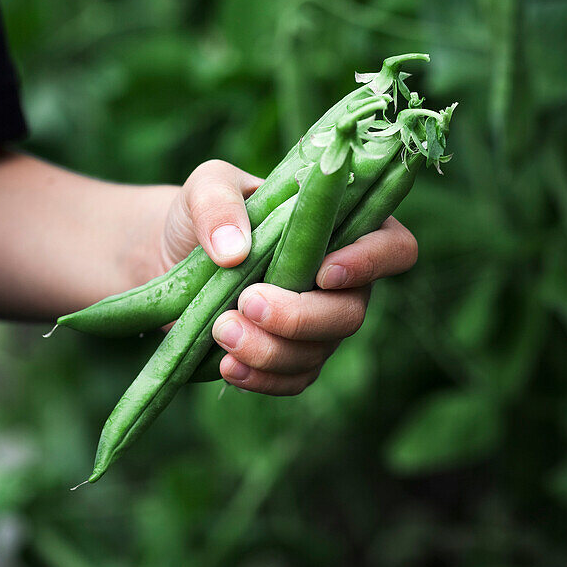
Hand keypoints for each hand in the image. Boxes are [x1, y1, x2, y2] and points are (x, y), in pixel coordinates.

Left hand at [161, 160, 417, 394]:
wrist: (174, 257)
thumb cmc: (208, 214)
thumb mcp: (206, 187)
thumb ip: (218, 204)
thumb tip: (233, 251)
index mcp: (341, 226)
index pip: (392, 246)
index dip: (371, 262)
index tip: (323, 271)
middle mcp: (342, 280)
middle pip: (351, 312)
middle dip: (299, 316)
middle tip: (247, 302)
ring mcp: (319, 324)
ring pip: (318, 351)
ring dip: (270, 349)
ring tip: (221, 329)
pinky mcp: (291, 357)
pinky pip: (294, 379)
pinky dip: (261, 377)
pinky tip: (228, 365)